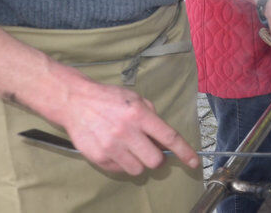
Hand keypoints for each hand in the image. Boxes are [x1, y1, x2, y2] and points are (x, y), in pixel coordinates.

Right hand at [52, 70, 200, 174]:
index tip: (194, 162)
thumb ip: (152, 116)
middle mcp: (127, 132)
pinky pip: (120, 170)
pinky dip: (122, 164)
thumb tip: (164, 139)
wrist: (76, 102)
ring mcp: (111, 147)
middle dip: (157, 158)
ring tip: (132, 150)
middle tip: (152, 150)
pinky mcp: (98, 157)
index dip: (184, 152)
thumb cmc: (110, 99)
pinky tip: (116, 150)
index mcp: (140, 115)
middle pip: (155, 161)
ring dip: (140, 163)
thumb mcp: (136, 99)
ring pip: (138, 170)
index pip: (169, 137)